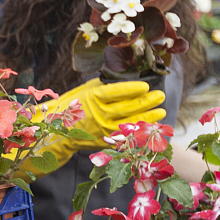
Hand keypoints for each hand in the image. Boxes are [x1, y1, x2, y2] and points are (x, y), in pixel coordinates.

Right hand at [10, 80, 167, 179]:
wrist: (58, 131)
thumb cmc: (72, 106)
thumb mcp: (85, 90)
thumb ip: (104, 86)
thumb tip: (126, 79)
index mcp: (93, 98)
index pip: (118, 92)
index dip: (134, 89)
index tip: (146, 85)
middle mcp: (100, 114)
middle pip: (129, 107)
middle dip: (148, 102)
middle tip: (160, 96)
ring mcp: (104, 129)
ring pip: (132, 122)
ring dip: (148, 117)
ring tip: (161, 112)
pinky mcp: (106, 140)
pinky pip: (127, 135)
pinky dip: (140, 131)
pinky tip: (149, 127)